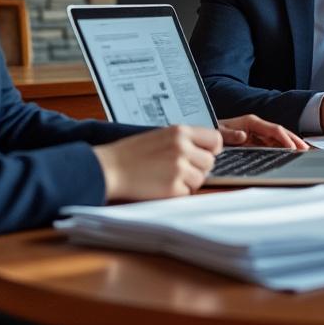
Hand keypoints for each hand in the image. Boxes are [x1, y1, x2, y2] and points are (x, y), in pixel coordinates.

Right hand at [92, 125, 221, 201]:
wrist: (108, 168)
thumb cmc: (131, 153)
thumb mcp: (161, 136)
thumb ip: (184, 140)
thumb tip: (208, 150)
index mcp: (180, 132)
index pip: (215, 139)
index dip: (211, 149)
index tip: (204, 154)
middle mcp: (182, 148)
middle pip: (209, 162)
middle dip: (198, 168)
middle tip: (179, 169)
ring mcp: (178, 168)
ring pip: (200, 178)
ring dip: (188, 181)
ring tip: (167, 177)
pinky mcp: (173, 187)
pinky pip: (188, 193)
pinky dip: (178, 192)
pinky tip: (161, 185)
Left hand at [218, 114, 308, 149]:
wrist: (206, 134)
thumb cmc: (214, 131)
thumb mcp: (219, 132)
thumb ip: (230, 134)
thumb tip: (243, 136)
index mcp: (251, 122)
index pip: (273, 129)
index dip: (284, 138)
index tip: (292, 148)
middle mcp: (256, 126)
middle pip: (280, 132)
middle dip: (293, 140)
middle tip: (305, 149)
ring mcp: (257, 133)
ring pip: (277, 139)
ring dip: (290, 144)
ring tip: (301, 152)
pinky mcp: (255, 140)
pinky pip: (271, 144)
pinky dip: (281, 148)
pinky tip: (288, 154)